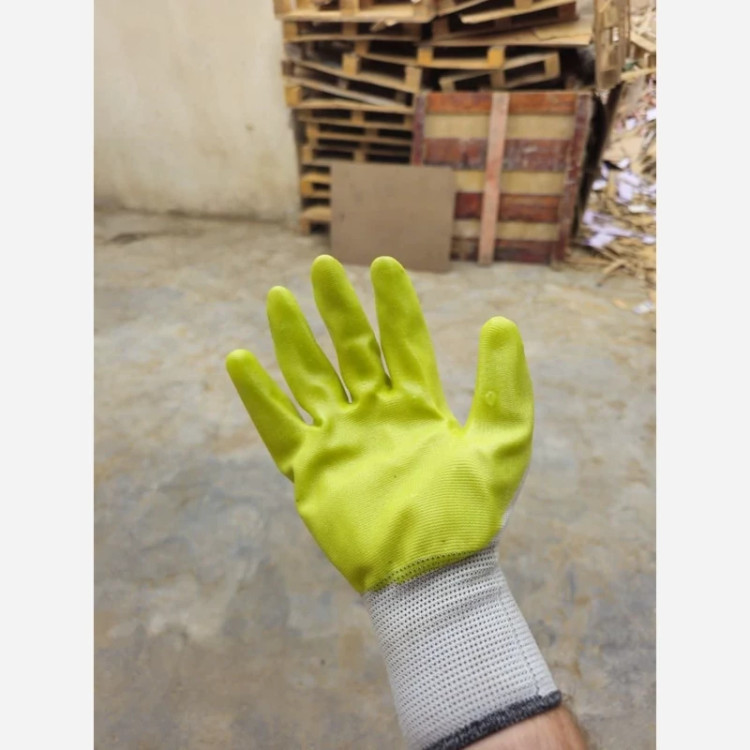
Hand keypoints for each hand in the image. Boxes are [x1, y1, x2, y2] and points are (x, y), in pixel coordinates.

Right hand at [226, 255, 532, 593]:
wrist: (432, 575)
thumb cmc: (469, 513)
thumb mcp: (502, 444)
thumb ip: (503, 385)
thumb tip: (501, 322)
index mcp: (419, 405)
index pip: (404, 341)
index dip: (395, 303)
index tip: (385, 264)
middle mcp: (377, 414)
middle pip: (352, 349)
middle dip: (338, 308)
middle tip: (322, 266)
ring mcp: (341, 438)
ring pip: (311, 377)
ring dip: (293, 339)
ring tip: (278, 297)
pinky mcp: (311, 468)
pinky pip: (278, 425)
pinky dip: (258, 395)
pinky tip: (240, 360)